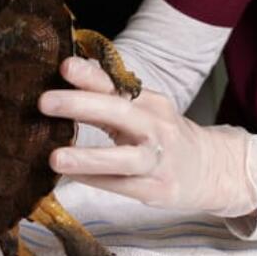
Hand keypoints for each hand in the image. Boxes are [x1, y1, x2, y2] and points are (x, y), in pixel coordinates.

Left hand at [40, 57, 256, 216]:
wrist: (211, 168)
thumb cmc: (164, 136)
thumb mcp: (145, 112)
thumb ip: (111, 97)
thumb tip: (70, 75)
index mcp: (151, 102)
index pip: (117, 85)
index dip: (91, 76)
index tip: (65, 66)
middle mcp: (157, 127)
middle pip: (120, 113)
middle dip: (82, 105)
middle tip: (45, 102)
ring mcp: (158, 160)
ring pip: (123, 159)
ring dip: (88, 157)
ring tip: (55, 158)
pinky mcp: (157, 189)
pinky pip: (122, 186)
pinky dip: (95, 181)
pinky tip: (70, 179)